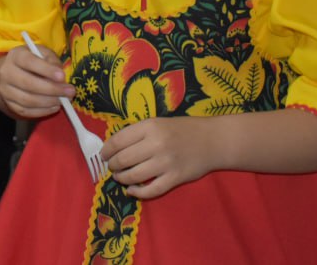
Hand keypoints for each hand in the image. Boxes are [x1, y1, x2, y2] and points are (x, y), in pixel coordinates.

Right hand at [0, 42, 74, 118]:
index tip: (62, 77)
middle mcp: (6, 72)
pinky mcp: (9, 104)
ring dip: (49, 102)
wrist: (13, 73)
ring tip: (63, 100)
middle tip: (70, 92)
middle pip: (28, 83)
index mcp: (16, 56)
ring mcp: (6, 90)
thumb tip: (61, 78)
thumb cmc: (33, 61)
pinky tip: (54, 107)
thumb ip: (52, 61)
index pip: (29, 62)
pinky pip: (26, 111)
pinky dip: (43, 111)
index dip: (46, 70)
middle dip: (52, 89)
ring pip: (27, 100)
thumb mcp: (43, 54)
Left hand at [101, 116, 216, 198]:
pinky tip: (132, 190)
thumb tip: (113, 146)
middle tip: (111, 167)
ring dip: (122, 178)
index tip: (103, 155)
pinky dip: (137, 192)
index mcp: (150, 127)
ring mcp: (166, 163)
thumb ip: (138, 133)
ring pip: (133, 176)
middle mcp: (156, 144)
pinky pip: (151, 190)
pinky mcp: (175, 178)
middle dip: (112, 165)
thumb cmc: (182, 130)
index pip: (118, 141)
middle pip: (123, 159)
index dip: (106, 150)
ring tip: (119, 177)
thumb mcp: (158, 123)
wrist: (212, 141)